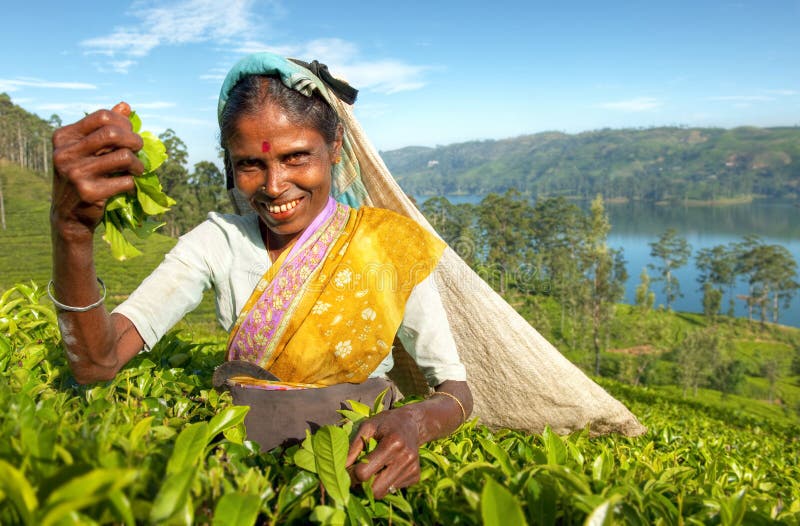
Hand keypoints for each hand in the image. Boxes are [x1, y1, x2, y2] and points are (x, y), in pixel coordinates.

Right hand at [51, 101, 144, 234]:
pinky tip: (130, 186)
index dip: (123, 122)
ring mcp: (75, 173)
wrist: (69, 216)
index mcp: (63, 137)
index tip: (130, 132)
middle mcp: (65, 153)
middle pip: (113, 134)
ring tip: (138, 170)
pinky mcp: (88, 192)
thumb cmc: (82, 177)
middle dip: (134, 140)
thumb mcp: (86, 151)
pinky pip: (126, 181)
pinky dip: (133, 183)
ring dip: (138, 164)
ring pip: (123, 157)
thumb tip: (125, 105)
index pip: (101, 116)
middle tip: (139, 149)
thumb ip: (104, 128)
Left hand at [345, 406, 421, 498]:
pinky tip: (386, 468)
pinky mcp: (416, 476)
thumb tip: (339, 468)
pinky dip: (385, 483)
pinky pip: (393, 489)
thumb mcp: (367, 427)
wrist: (411, 423)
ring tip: (372, 470)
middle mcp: (405, 458)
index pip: (364, 473)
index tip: (348, 470)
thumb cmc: (385, 423)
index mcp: (392, 443)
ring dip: (373, 485)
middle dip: (362, 486)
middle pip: (375, 490)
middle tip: (357, 475)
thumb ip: (353, 447)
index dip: (351, 474)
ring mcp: (412, 468)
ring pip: (384, 492)